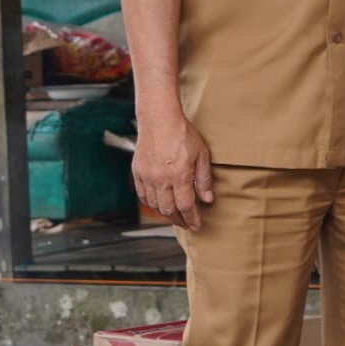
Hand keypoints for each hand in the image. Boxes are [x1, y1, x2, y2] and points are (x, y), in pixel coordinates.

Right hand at [132, 110, 213, 230]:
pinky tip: (159, 205)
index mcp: (179, 175)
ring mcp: (147, 177)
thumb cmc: (183, 134)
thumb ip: (204, 179)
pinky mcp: (137, 173)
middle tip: (186, 223)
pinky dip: (151, 204)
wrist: (159, 120)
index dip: (191, 218)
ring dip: (165, 214)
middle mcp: (161, 179)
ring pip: (154, 205)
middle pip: (168, 209)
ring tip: (174, 216)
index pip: (186, 205)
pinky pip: (143, 196)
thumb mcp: (202, 154)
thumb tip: (207, 199)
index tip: (196, 225)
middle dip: (178, 220)